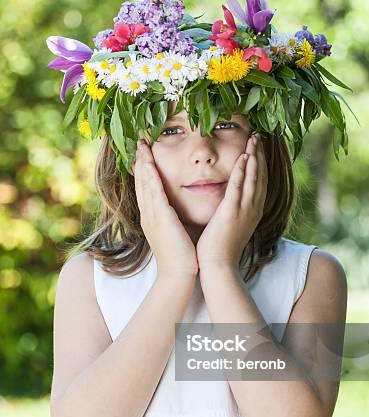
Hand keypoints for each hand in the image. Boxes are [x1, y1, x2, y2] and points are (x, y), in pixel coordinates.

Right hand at [132, 139, 198, 276]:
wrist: (179, 274)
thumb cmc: (182, 256)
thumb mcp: (176, 232)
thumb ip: (176, 218)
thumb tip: (182, 209)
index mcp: (152, 217)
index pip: (146, 188)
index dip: (144, 170)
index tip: (144, 154)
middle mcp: (148, 214)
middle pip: (141, 182)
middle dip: (140, 161)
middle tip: (139, 142)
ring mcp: (151, 215)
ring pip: (144, 183)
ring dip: (143, 162)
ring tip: (142, 145)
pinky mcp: (159, 217)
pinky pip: (153, 191)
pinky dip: (151, 175)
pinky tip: (149, 162)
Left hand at [196, 133, 267, 271]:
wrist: (218, 266)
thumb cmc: (220, 247)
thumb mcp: (232, 224)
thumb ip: (233, 209)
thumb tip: (231, 200)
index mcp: (253, 210)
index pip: (260, 181)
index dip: (261, 162)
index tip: (259, 147)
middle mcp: (253, 208)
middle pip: (261, 176)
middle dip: (261, 154)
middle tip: (260, 136)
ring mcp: (244, 210)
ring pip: (253, 178)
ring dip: (255, 157)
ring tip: (255, 139)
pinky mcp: (232, 213)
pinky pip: (238, 188)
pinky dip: (243, 172)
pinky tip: (244, 158)